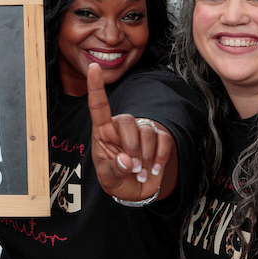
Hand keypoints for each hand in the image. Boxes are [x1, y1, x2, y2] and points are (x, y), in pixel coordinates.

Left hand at [87, 64, 171, 202]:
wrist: (136, 191)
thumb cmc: (116, 179)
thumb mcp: (108, 179)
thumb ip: (114, 170)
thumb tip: (126, 161)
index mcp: (103, 131)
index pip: (98, 106)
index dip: (96, 86)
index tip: (93, 67)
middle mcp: (121, 127)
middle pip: (128, 121)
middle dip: (132, 147)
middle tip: (133, 169)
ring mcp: (141, 131)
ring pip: (147, 131)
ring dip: (146, 157)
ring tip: (141, 173)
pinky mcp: (159, 138)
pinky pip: (164, 139)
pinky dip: (161, 157)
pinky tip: (155, 170)